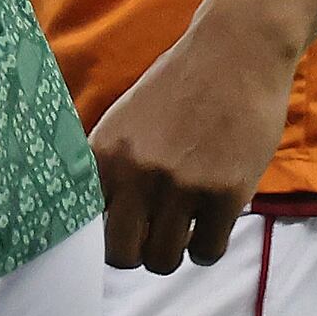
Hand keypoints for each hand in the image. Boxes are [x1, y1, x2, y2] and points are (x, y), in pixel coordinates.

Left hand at [84, 8, 298, 273]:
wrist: (234, 54)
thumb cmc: (179, 87)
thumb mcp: (124, 121)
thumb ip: (109, 165)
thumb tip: (94, 218)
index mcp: (103, 154)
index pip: (82, 224)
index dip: (98, 236)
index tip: (114, 234)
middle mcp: (135, 174)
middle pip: (121, 254)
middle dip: (134, 254)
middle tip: (148, 238)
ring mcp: (181, 186)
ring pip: (163, 261)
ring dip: (171, 253)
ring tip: (181, 231)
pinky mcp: (226, 194)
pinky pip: (207, 252)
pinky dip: (205, 249)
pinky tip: (208, 228)